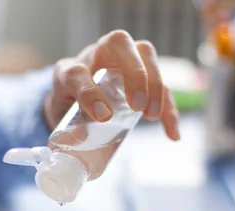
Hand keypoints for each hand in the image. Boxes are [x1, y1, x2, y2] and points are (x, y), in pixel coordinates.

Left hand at [43, 30, 179, 139]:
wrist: (73, 100)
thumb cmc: (68, 106)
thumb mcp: (61, 117)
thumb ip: (68, 130)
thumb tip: (81, 144)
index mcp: (71, 67)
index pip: (78, 72)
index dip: (89, 93)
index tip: (103, 116)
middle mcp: (98, 55)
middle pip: (119, 43)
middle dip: (134, 73)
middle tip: (137, 105)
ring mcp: (123, 60)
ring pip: (145, 54)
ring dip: (154, 84)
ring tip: (151, 115)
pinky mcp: (143, 76)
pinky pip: (161, 84)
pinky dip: (169, 108)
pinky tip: (172, 134)